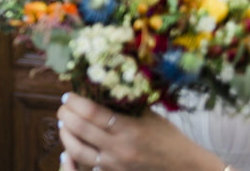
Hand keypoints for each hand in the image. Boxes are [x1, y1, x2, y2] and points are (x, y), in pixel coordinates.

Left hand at [57, 93, 224, 170]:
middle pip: (79, 128)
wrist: (186, 168)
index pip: (91, 112)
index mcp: (129, 129)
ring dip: (65, 134)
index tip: (68, 95)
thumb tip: (99, 86)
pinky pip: (86, 165)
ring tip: (63, 124)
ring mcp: (115, 164)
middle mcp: (119, 148)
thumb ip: (125, 104)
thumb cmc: (168, 138)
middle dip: (65, 114)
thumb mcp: (149, 115)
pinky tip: (71, 143)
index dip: (74, 101)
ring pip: (77, 150)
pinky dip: (74, 154)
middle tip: (63, 106)